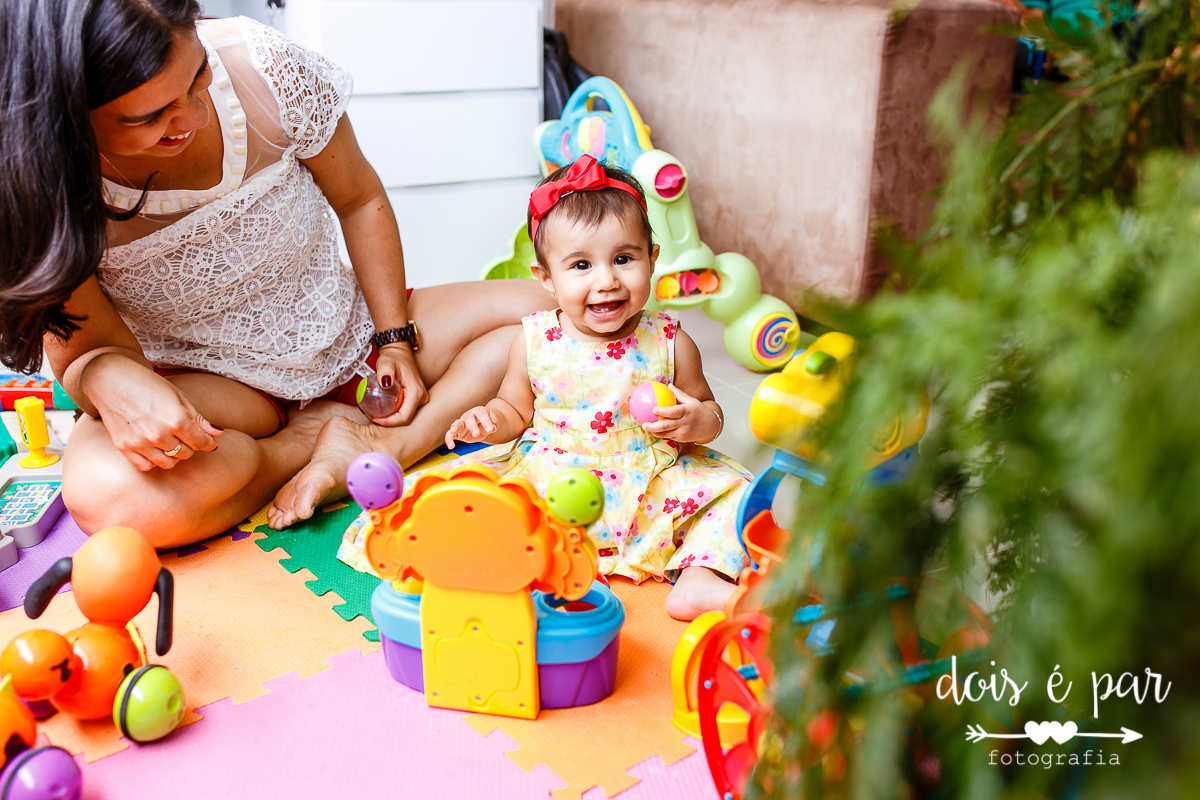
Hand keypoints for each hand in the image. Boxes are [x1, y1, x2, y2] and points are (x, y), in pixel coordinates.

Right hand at [84, 354, 221, 470]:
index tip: (210, 443)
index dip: (209, 444)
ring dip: (174, 455)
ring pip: (169, 463)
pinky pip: (146, 466)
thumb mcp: (179, 397)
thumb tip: (218, 433)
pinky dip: (154, 461)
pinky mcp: (124, 447)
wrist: (111, 378)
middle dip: (191, 446)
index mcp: (176, 420)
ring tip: (171, 442)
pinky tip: (155, 449)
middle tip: (186, 436)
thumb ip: (198, 418)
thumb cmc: (148, 384)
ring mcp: (140, 443)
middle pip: (186, 454)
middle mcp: (158, 434)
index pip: (201, 443)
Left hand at [370, 343, 428, 425]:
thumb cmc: (393, 358)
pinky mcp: (416, 399)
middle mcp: (422, 398)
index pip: (404, 417)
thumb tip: (385, 384)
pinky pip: (405, 411)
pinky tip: (383, 411)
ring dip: (391, 419)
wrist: (399, 354)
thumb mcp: (386, 362)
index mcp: (416, 393)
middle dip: (389, 422)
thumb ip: (385, 371)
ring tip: (376, 414)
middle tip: (373, 417)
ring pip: (405, 416)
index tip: (375, 418)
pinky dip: (394, 414)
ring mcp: (420, 399)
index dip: (390, 422)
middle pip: (405, 419)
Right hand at [445, 406, 498, 448]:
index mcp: (479, 411)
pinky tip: (450, 446)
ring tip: (453, 431)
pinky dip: (448, 439)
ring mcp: (461, 423)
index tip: (491, 430)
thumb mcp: (493, 422)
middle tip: (476, 434)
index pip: (482, 414)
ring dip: (455, 427)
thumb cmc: (488, 422)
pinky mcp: (456, 432)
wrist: (482, 424)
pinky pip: (450, 434)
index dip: (486, 421)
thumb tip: (493, 428)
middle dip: (472, 426)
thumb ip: (494, 423)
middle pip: (469, 418)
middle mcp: (468, 415)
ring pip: (457, 423)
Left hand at [641, 384, 721, 443]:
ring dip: (655, 432)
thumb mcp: (691, 400)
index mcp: (687, 412)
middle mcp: (685, 423)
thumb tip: (668, 384)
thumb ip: (679, 394)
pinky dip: (661, 434)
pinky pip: (669, 436)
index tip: (653, 409)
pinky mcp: (682, 439)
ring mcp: (683, 433)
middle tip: (644, 424)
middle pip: (667, 426)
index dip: (663, 411)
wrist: (710, 426)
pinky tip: (653, 431)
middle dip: (654, 426)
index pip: (674, 412)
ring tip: (646, 428)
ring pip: (666, 434)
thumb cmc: (699, 411)